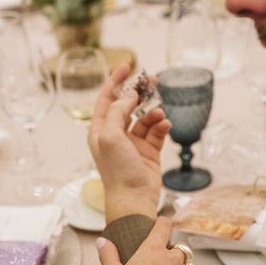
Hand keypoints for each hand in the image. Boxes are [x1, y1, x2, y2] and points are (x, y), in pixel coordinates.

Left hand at [88, 64, 170, 221]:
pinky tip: (165, 125)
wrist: (134, 198)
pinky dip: (161, 126)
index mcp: (100, 130)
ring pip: (145, 118)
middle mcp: (115, 135)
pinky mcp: (149, 152)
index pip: (106, 99)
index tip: (126, 66)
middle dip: (139, 93)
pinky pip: (156, 132)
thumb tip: (129, 95)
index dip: (115, 81)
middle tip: (153, 80)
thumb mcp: (111, 136)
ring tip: (159, 114)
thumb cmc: (117, 170)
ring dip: (153, 113)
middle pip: (127, 105)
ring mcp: (132, 143)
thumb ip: (118, 111)